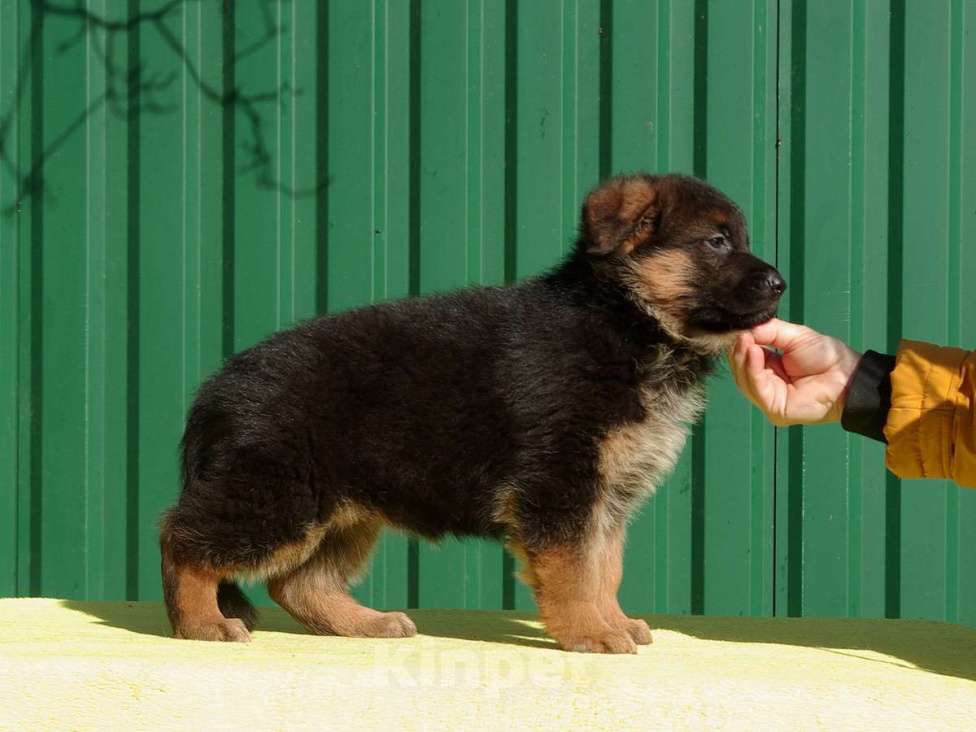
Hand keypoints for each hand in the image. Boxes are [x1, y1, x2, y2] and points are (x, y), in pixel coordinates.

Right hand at [728, 318, 861, 425]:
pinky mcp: (775, 410)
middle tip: (740, 335)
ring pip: (744, 380)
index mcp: (768, 368)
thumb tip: (742, 330)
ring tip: (746, 341)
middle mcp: (765, 384)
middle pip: (740, 370)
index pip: (744, 357)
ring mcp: (769, 399)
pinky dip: (753, 371)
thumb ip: (769, 331)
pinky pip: (757, 390)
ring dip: (743, 359)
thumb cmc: (826, 356)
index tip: (736, 329)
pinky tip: (754, 352)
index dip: (739, 343)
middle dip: (738, 351)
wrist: (848, 375)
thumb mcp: (793, 336)